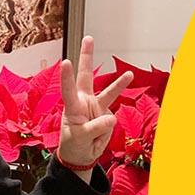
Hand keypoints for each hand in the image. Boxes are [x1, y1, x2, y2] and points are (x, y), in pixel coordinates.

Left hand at [58, 35, 132, 170]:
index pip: (68, 90)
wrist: (81, 156)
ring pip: (109, 92)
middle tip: (88, 38)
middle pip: (86, 76)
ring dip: (120, 84)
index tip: (66, 62)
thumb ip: (96, 127)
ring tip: (129, 75)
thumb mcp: (81, 138)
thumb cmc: (74, 145)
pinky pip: (112, 121)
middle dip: (87, 57)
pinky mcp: (107, 115)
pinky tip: (97, 140)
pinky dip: (107, 132)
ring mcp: (97, 107)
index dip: (67, 77)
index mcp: (72, 107)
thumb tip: (112, 116)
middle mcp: (84, 102)